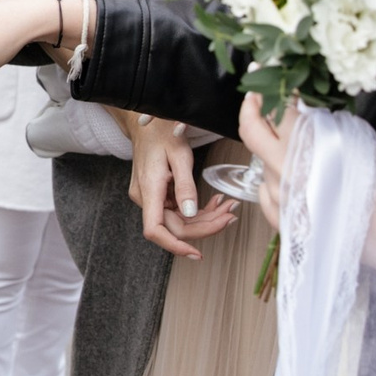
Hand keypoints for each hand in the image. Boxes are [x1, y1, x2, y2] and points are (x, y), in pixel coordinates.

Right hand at [128, 116, 237, 258]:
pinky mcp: (157, 195)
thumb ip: (186, 186)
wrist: (146, 122)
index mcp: (148, 189)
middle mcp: (145, 198)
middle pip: (175, 226)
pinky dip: (197, 210)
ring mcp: (150, 198)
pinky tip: (214, 202)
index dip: (175, 245)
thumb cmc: (161, 132)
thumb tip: (192, 213)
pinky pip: (178, 210)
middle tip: (230, 217)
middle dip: (205, 226)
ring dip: (205, 218)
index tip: (196, 253)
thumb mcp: (179, 154)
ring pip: (179, 220)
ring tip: (227, 208)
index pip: (156, 230)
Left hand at [235, 93, 375, 292]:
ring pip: (262, 164)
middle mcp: (286, 172)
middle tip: (257, 97)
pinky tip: (291, 179)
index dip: (276, 92)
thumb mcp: (356, 140)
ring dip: (273, 152)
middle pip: (251, 131)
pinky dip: (275, 183)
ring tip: (297, 149)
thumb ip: (322, 126)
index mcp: (306, 146)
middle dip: (251, 108)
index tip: (276, 83)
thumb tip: (302, 113)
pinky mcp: (285, 223)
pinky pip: (267, 195)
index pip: (278, 109)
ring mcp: (282, 200)